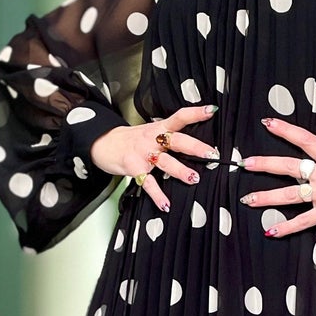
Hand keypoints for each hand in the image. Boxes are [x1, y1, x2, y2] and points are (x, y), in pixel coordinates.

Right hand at [89, 103, 219, 212]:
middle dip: (194, 147)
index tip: (211, 111)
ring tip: (194, 178)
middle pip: (176, 140)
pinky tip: (165, 204)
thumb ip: (170, 134)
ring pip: (165, 162)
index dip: (195, 113)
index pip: (179, 117)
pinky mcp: (135, 168)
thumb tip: (196, 143)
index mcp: (159, 128)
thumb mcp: (152, 131)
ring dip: (180, 170)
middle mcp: (153, 139)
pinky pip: (148, 183)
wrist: (104, 143)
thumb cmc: (133, 140)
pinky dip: (157, 195)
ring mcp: (144, 154)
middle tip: (210, 153)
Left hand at [239, 116, 315, 235]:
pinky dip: (286, 228)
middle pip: (289, 166)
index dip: (286, 130)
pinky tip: (271, 231)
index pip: (305, 140)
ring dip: (266, 197)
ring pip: (288, 194)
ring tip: (248, 199)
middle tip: (246, 163)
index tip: (269, 123)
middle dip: (265, 164)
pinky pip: (302, 221)